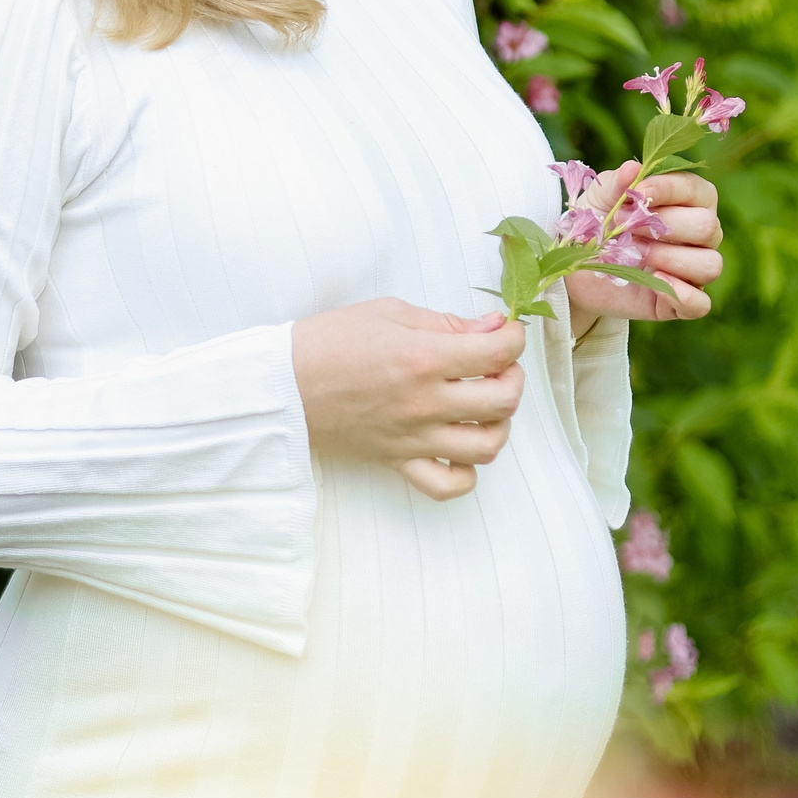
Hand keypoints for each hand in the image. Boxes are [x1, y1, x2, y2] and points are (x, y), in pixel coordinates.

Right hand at [291, 298, 526, 501]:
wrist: (282, 384)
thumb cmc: (330, 341)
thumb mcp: (389, 313)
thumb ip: (446, 322)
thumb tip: (493, 327)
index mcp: (423, 357)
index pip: (499, 352)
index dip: (514, 338)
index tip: (506, 333)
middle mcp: (424, 402)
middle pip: (504, 401)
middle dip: (512, 378)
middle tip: (496, 366)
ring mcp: (413, 437)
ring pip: (487, 446)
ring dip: (497, 424)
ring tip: (482, 406)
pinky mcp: (398, 461)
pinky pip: (449, 485)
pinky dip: (465, 472)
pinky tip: (458, 446)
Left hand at [566, 164, 723, 333]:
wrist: (575, 266)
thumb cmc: (597, 222)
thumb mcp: (600, 197)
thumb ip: (617, 183)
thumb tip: (632, 169)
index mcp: (689, 202)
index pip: (698, 191)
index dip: (670, 189)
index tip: (638, 192)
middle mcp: (700, 236)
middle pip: (708, 227)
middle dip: (665, 225)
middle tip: (624, 226)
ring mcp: (692, 270)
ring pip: (710, 265)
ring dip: (670, 258)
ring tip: (636, 254)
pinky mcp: (679, 302)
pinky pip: (701, 304)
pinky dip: (682, 296)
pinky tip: (655, 283)